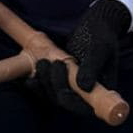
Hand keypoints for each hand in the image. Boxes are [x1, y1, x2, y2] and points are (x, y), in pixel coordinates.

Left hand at [28, 0, 130, 116]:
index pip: (84, 107)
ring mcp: (70, 88)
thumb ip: (92, 67)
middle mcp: (85, 94)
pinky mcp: (58, 81)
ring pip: (52, 96)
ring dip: (43, 83)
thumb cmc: (101, 37)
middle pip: (65, 102)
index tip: (64, 90)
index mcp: (100, 90)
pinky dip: (37, 84)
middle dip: (54, 86)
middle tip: (51, 64)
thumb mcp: (100, 48)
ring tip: (42, 63)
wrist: (94, 25)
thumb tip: (84, 87)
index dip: (71, 103)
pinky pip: (45, 88)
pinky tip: (30, 76)